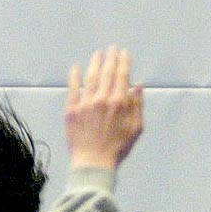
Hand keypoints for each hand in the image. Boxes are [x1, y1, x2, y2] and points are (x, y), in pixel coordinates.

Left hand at [65, 46, 144, 169]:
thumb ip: (138, 105)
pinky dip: (74, 76)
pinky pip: (72, 88)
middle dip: (110, 58)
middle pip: (106, 72)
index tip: (124, 52)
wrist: (93, 163)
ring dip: (94, 63)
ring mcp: (85, 103)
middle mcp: (102, 98)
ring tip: (97, 54)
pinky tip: (76, 67)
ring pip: (90, 77)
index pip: (122, 75)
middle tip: (111, 48)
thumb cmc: (118, 148)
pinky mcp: (71, 110)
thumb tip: (139, 85)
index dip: (123, 61)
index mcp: (119, 102)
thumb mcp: (136, 128)